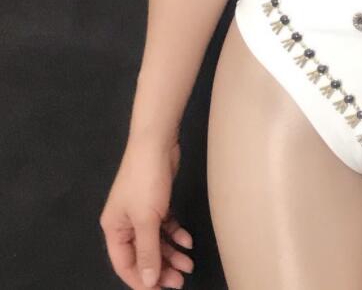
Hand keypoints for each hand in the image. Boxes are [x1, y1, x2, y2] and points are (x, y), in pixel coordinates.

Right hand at [100, 135, 193, 287]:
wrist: (156, 143)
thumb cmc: (146, 180)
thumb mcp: (146, 219)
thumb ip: (147, 251)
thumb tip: (147, 280)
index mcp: (114, 229)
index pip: (124, 264)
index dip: (141, 280)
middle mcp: (125, 222)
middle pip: (142, 254)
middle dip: (160, 268)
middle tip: (180, 281)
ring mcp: (141, 212)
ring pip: (155, 241)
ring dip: (171, 253)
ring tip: (188, 264)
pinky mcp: (157, 202)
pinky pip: (165, 226)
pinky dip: (176, 233)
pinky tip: (188, 240)